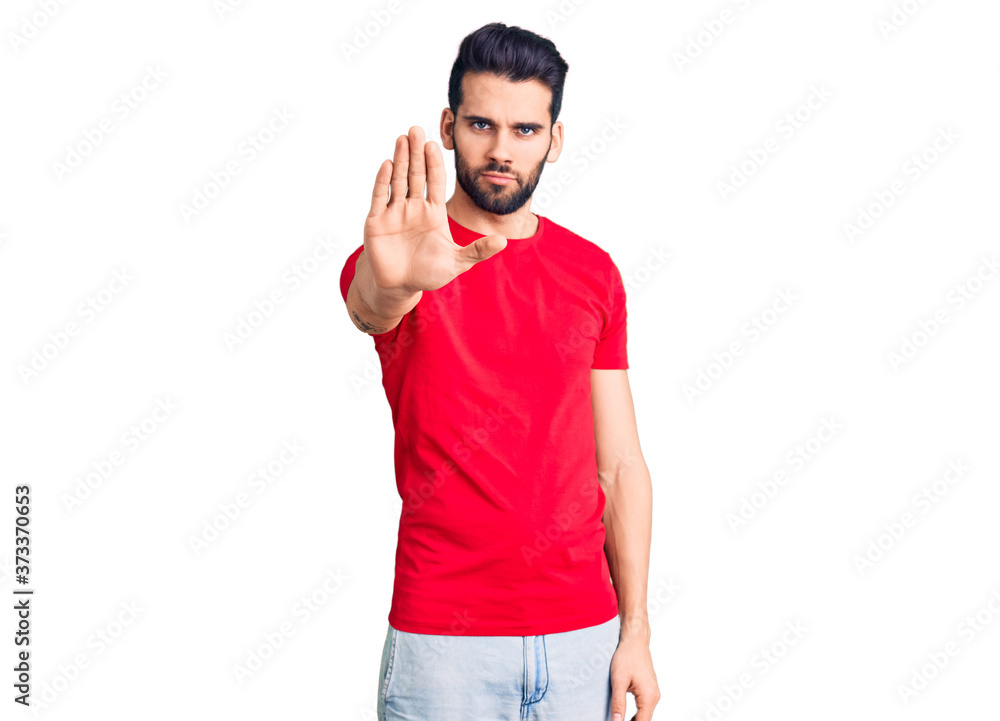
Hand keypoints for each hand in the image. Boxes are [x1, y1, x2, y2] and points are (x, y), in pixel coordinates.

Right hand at [363, 126, 506, 294]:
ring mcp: (394, 213)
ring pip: (398, 180)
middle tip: (416, 130)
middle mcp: (413, 208)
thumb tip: (503, 241)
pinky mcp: (377, 222)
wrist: (401, 287)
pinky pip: (380, 197)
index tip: (435, 144)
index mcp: (433, 213)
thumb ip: (478, 251)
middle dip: (416, 153)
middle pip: (415, 175)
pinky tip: (388, 164)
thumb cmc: (428, 273)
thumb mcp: (457, 262)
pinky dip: (383, 181)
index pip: (434, 181)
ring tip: (402, 139)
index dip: (434, 163)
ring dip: (400, 160)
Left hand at [610, 635, 659, 720]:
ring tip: (619, 720)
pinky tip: (625, 715)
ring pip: (645, 714)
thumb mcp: (618, 681)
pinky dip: (637, 713)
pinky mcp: (650, 689)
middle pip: (645, 720)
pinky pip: (644, 707)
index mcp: (649, 697)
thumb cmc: (627, 657)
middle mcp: (654, 696)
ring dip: (634, 720)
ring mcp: (653, 692)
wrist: (635, 641)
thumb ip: (618, 703)